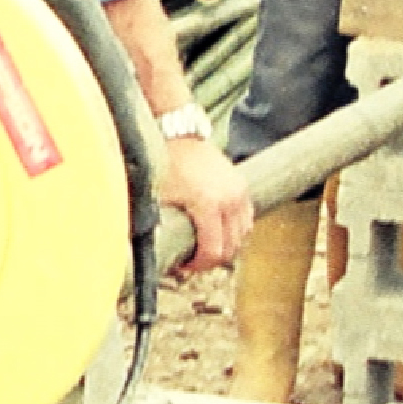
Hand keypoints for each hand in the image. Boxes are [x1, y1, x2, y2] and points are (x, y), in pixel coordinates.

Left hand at [154, 137, 248, 273]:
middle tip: (193, 261)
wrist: (181, 137)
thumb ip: (162, 227)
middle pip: (230, 248)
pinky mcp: (243, 187)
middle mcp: (229, 200)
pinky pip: (247, 219)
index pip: (213, 251)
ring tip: (206, 247)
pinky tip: (220, 232)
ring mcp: (239, 193)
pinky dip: (236, 231)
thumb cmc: (168, 166)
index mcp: (208, 205)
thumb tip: (155, 253)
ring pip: (242, 236)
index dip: (199, 265)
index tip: (185, 266)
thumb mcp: (160, 199)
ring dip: (226, 246)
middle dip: (211, 259)